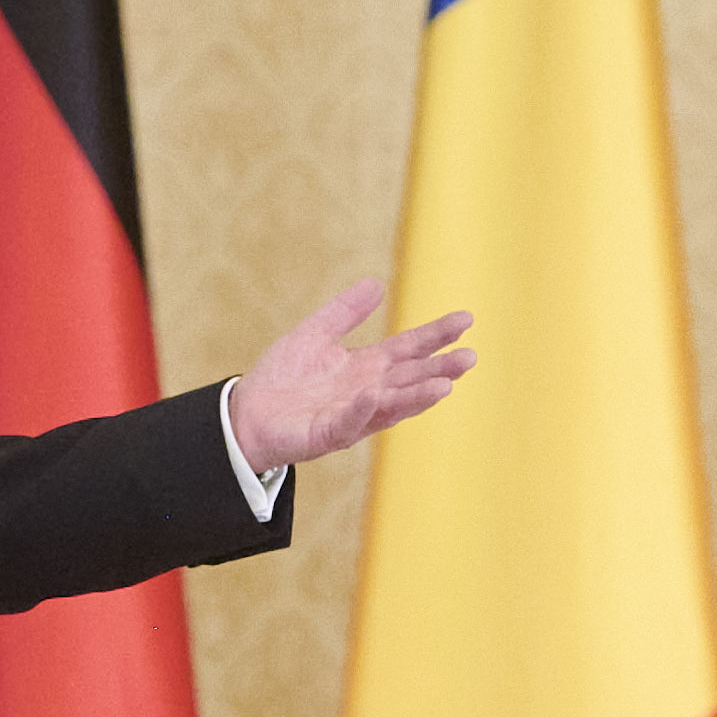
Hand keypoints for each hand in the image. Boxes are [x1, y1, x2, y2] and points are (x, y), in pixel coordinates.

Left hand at [228, 274, 475, 469]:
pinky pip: (349, 422)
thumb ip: (345, 311)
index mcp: (369, 367)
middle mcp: (369, 392)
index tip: (466, 319)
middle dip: (440, 370)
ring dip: (417, 396)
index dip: (437, 335)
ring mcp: (352, 415)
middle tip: (469, 358)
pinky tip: (375, 395)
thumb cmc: (283, 377)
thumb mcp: (315, 333)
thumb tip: (376, 283)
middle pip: (411, 378)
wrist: (247, 412)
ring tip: (443, 385)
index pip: (410, 348)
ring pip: (391, 406)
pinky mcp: (327, 434)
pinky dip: (363, 410)